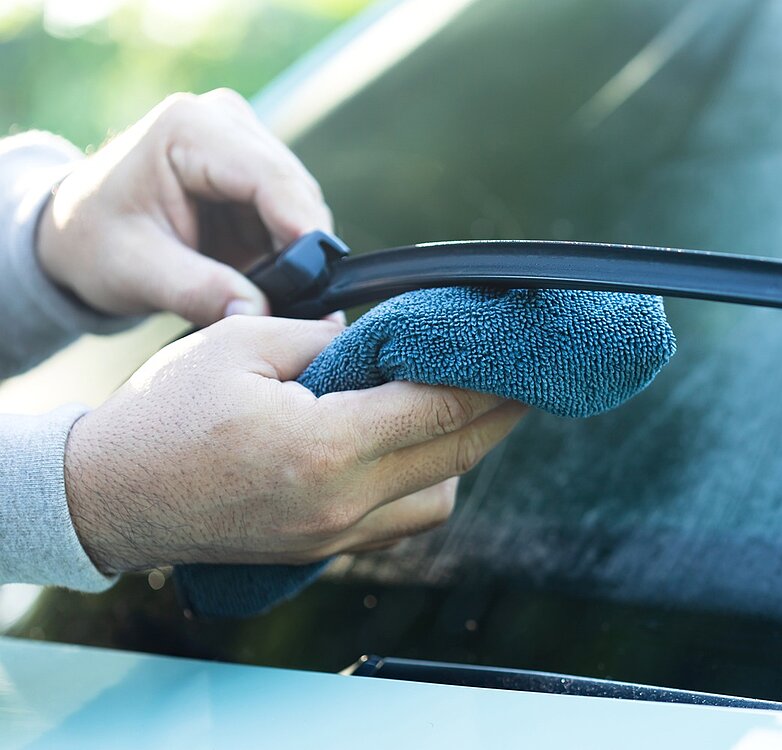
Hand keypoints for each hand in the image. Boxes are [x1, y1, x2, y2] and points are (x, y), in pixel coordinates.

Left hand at [37, 89, 330, 324]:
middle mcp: (225, 121)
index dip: (302, 227)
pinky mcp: (257, 169)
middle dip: (304, 249)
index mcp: (189, 128)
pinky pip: (294, 215)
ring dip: (298, 252)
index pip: (270, 176)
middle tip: (301, 308)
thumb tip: (257, 314)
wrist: (75, 231)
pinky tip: (269, 278)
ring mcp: (245, 141)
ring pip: (302, 204)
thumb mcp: (136, 271)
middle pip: (295, 189)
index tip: (320, 280)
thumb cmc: (94, 243)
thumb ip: (197, 291)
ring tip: (276, 297)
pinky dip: (289, 251)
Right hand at [62, 316, 526, 572]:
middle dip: (502, 411)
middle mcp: (342, 501)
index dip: (492, 376)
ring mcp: (336, 534)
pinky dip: (426, 483)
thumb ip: (324, 338)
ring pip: (441, 497)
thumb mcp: (239, 345)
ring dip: (464, 452)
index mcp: (324, 446)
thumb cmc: (164, 416)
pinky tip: (417, 446)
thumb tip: (378, 334)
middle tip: (525, 373)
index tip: (521, 348)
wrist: (110, 498)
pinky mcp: (324, 549)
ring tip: (464, 404)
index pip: (441, 407)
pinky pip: (404, 521)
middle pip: (457, 454)